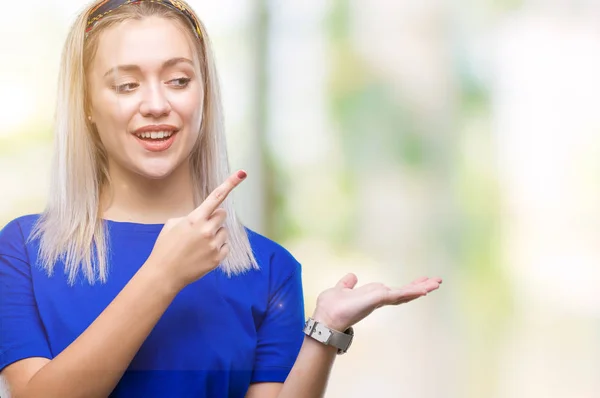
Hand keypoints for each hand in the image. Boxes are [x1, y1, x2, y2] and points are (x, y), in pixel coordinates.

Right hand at [144, 170, 246, 290]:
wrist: (164, 274)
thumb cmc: (165, 247)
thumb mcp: (172, 224)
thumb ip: (190, 217)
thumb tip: (202, 216)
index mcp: (195, 219)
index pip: (216, 197)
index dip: (230, 184)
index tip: (242, 173)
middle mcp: (207, 230)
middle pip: (222, 214)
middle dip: (214, 218)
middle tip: (201, 228)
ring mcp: (214, 245)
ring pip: (224, 231)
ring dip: (215, 234)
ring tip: (199, 244)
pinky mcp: (218, 258)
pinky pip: (225, 246)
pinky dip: (217, 248)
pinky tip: (203, 253)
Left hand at [311, 274, 441, 331]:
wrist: (326, 318)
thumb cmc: (330, 308)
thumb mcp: (339, 290)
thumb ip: (346, 284)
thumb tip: (352, 276)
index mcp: (372, 296)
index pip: (393, 290)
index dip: (407, 286)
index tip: (421, 281)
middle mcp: (378, 299)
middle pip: (404, 292)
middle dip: (419, 287)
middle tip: (437, 281)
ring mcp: (380, 300)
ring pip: (405, 293)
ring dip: (421, 288)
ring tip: (437, 283)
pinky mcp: (379, 299)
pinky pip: (399, 294)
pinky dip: (413, 291)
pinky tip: (425, 289)